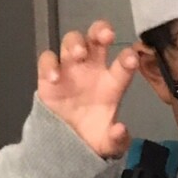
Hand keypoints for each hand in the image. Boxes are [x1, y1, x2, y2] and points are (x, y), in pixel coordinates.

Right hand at [37, 20, 138, 159]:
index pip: (123, 63)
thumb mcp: (108, 145)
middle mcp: (92, 69)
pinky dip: (49, 64)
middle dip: (101, 31)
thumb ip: (117, 140)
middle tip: (106, 36)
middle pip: (96, 38)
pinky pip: (47, 59)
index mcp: (111, 82)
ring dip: (76, 42)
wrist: (63, 147)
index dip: (127, 59)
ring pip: (72, 40)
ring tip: (79, 55)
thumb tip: (120, 129)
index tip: (130, 60)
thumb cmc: (91, 138)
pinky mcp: (47, 77)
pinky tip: (54, 78)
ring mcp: (69, 70)